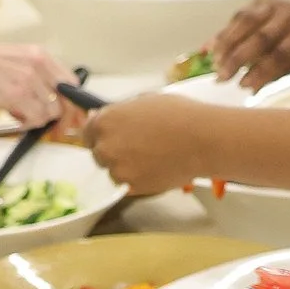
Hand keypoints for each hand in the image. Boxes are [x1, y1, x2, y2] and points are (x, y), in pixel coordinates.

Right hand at [0, 39, 69, 127]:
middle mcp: (38, 66)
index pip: (70, 83)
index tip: (72, 117)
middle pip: (66, 100)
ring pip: (52, 112)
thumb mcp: (14, 60)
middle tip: (53, 127)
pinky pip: (37, 119)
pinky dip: (29, 123)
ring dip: (39, 119)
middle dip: (62, 118)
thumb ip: (35, 76)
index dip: (73, 104)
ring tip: (20, 113)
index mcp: (39, 55)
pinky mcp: (18, 95)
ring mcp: (29, 81)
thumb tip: (47, 100)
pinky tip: (16, 117)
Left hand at [90, 93, 219, 198]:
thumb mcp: (144, 101)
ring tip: (151, 157)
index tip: (108, 137)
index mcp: (105, 121)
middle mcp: (105, 146)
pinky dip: (138, 179)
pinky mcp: (131, 187)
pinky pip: (127, 185)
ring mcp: (117, 169)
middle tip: (137, 147)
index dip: (99, 135)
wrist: (201, 140)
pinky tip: (155, 167)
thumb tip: (109, 117)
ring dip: (126, 167)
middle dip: (113, 151)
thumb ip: (121, 112)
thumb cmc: (178, 115)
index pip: (87, 132)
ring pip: (113, 171)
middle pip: (99, 154)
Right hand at [210, 0, 289, 91]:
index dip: (261, 70)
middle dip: (238, 59)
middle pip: (260, 37)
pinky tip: (212, 49)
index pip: (282, 53)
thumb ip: (284, 71)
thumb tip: (253, 89)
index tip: (243, 85)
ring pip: (245, 22)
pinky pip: (238, 16)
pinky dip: (224, 32)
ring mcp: (274, 3)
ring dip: (226, 44)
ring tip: (215, 65)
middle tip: (221, 78)